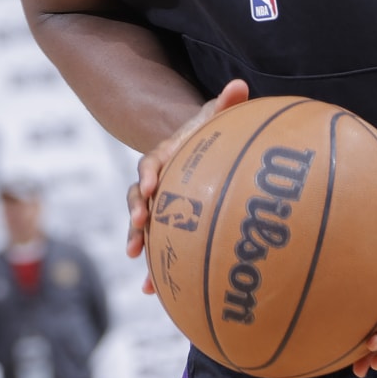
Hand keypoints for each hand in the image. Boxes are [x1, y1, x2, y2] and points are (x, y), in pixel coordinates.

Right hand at [126, 79, 249, 292]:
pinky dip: (152, 270)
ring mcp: (158, 206)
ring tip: (138, 258)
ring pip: (142, 225)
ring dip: (138, 240)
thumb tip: (240, 84)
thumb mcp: (216, 117)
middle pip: (138, 197)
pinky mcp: (166, 227)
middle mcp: (155, 182)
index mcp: (164, 156)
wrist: (202, 152)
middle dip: (136, 211)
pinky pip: (156, 249)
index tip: (150, 185)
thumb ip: (226, 104)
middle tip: (140, 224)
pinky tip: (151, 292)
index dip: (148, 174)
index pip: (150, 163)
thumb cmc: (211, 134)